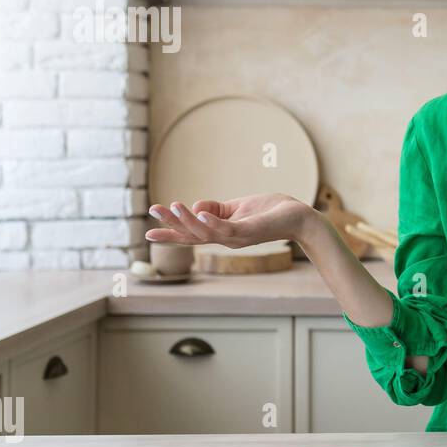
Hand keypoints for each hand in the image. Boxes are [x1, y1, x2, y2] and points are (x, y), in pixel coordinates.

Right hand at [145, 193, 313, 247]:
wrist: (299, 217)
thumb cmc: (270, 212)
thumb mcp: (237, 207)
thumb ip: (216, 209)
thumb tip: (194, 207)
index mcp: (221, 233)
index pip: (191, 235)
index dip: (171, 233)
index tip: (148, 234)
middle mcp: (226, 239)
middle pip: (193, 234)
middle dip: (172, 224)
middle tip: (153, 210)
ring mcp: (237, 237)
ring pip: (206, 232)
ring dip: (188, 219)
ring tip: (173, 206)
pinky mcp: (250, 231)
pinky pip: (227, 228)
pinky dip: (212, 221)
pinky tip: (199, 212)